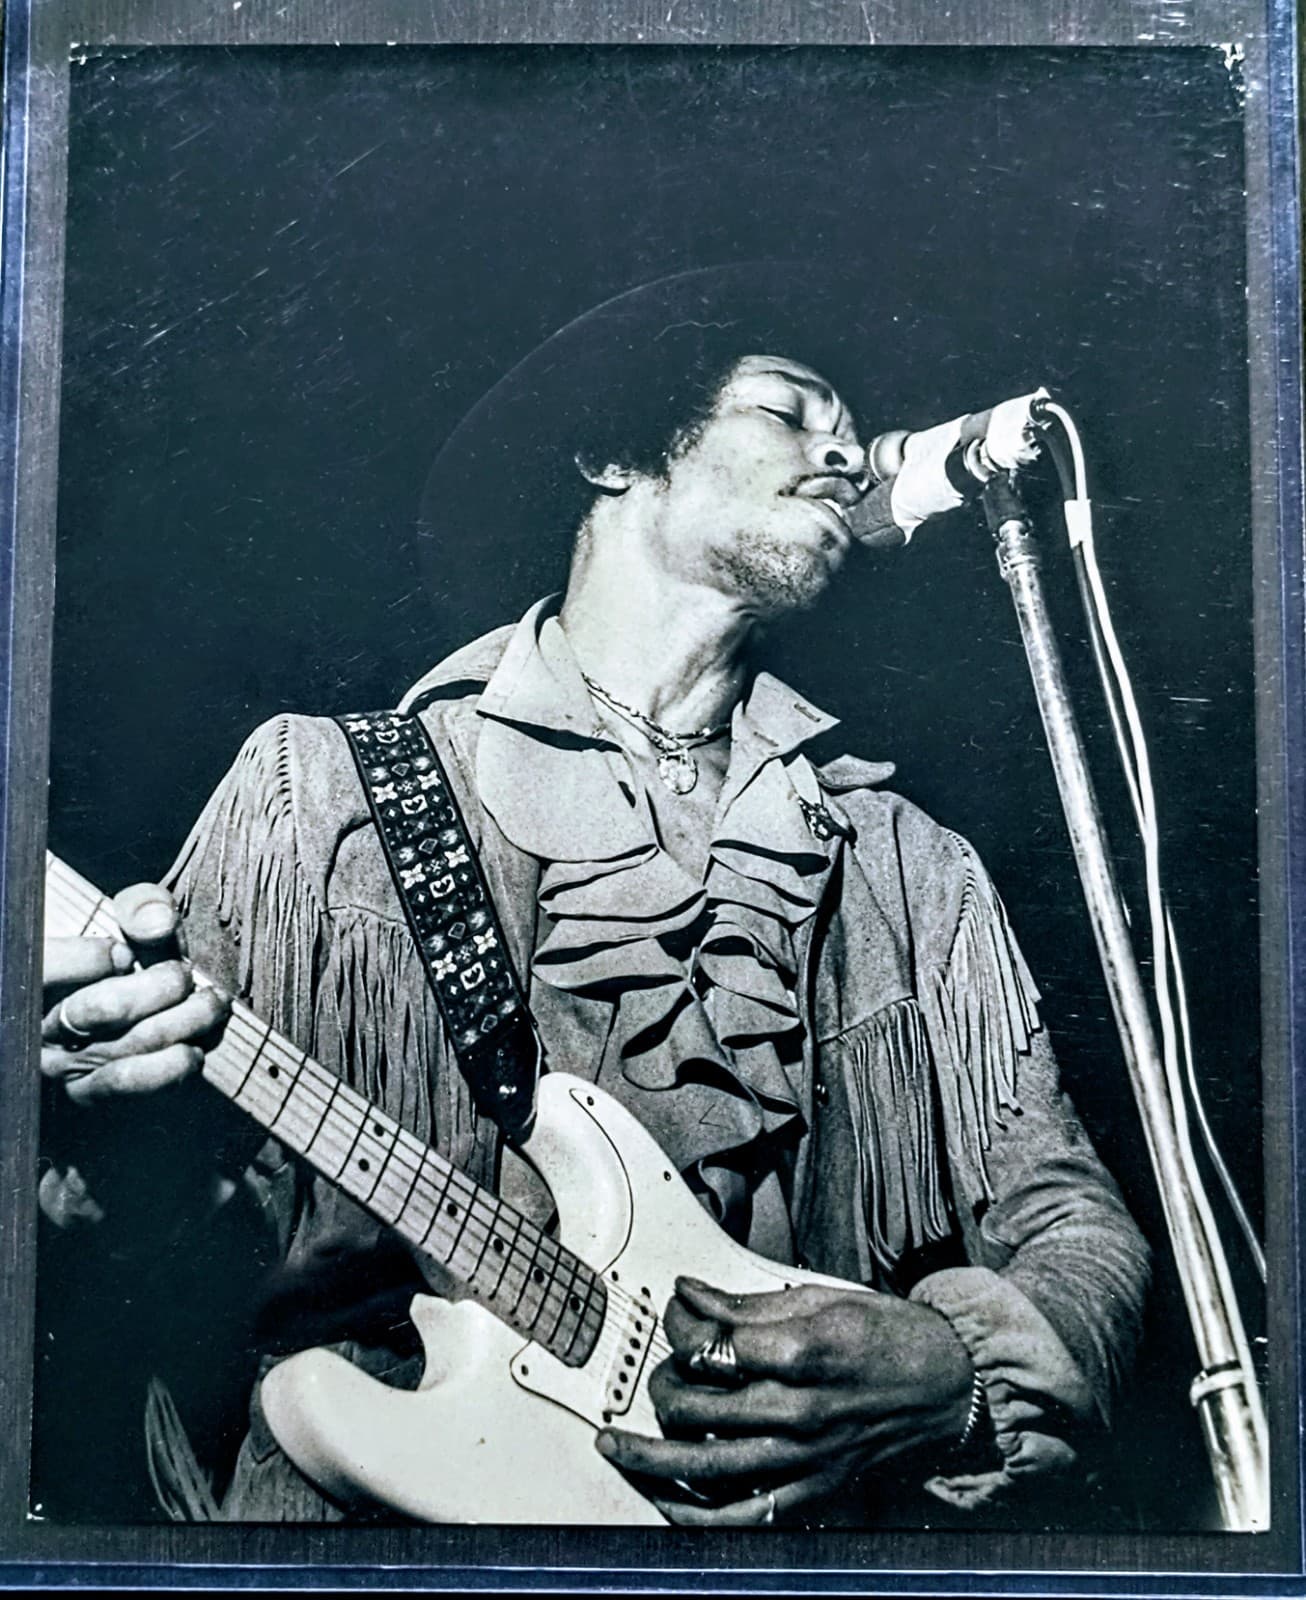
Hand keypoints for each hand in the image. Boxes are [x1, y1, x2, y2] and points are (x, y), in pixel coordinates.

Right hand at [42, 883, 227, 1106]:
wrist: (150, 1010)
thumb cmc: (134, 960)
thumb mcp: (133, 922)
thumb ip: (142, 908)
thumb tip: (158, 924)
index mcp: (35, 978)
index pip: (46, 969)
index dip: (90, 959)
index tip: (124, 955)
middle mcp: (42, 1027)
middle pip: (98, 1011)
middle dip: (159, 988)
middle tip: (183, 975)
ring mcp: (64, 1066)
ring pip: (125, 1046)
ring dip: (184, 1022)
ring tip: (211, 1004)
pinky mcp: (92, 1095)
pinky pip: (132, 1083)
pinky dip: (173, 1065)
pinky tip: (195, 1048)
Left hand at [596, 1277, 973, 1525]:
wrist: (949, 1386)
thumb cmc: (890, 1337)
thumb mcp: (819, 1299)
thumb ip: (746, 1304)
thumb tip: (690, 1294)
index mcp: (800, 1353)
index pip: (707, 1346)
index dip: (678, 1327)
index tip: (677, 1317)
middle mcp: (797, 1410)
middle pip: (694, 1404)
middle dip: (660, 1384)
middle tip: (658, 1373)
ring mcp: (803, 1458)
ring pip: (703, 1465)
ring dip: (649, 1458)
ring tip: (617, 1445)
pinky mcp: (812, 1491)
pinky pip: (740, 1517)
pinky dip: (695, 1516)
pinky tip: (664, 1501)